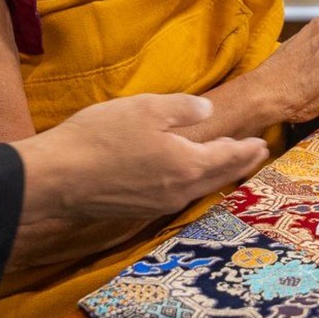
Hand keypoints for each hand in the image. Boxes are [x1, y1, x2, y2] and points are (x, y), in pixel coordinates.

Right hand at [14, 94, 268, 223]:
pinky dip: (193, 182)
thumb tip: (208, 109)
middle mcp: (179, 192)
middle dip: (239, 164)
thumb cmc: (100, 138)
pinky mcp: (138, 209)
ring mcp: (158, 204)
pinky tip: (186, 174)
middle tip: (255, 154)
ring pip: (198, 188)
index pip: (230, 157)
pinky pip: (178, 194)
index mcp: (188, 166)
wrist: (56, 180)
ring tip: (225, 162)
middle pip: (218, 177)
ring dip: (216, 174)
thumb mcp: (146, 108)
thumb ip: (183, 108)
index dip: (248, 149)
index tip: (263, 144)